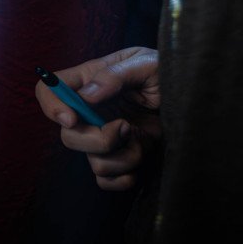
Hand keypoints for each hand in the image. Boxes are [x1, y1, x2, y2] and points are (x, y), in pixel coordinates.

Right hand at [34, 47, 161, 191]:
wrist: (193, 97)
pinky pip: (105, 179)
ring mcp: (105, 134)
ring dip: (121, 158)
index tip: (72, 119)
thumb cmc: (169, 71)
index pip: (48, 89)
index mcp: (90, 80)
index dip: (51, 106)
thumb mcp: (147, 64)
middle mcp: (92, 110)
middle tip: (124, 128)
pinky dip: (120, 179)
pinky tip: (137, 168)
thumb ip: (116, 75)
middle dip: (96, 140)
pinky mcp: (120, 155)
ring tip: (141, 140)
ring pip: (92, 161)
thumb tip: (88, 95)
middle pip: (68, 135)